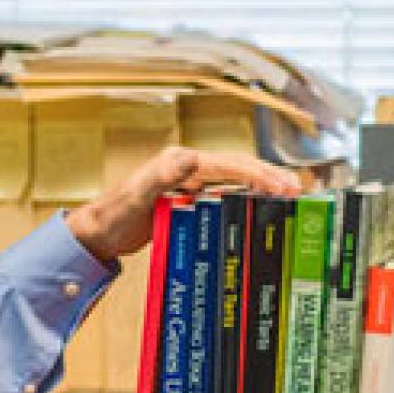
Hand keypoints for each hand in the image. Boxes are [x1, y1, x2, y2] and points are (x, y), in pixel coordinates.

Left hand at [65, 147, 302, 263]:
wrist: (97, 234)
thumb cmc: (112, 215)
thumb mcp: (136, 196)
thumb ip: (161, 176)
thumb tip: (190, 158)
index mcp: (180, 161)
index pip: (228, 164)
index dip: (257, 174)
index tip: (281, 186)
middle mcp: (187, 168)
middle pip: (237, 168)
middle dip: (268, 177)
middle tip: (297, 191)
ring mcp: (189, 184)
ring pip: (234, 181)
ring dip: (261, 188)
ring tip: (289, 198)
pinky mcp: (188, 201)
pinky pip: (224, 197)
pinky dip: (245, 200)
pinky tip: (260, 210)